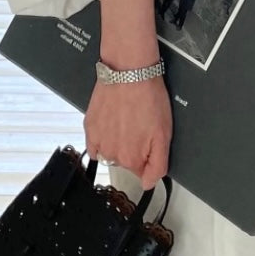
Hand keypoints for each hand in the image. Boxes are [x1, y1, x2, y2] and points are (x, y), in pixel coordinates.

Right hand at [84, 75, 171, 190]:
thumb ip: (157, 165)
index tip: (150, 140)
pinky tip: (113, 122)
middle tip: (141, 126)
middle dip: (134, 148)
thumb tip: (148, 183)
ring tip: (127, 120)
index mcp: (131, 159)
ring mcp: (98, 141)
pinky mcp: (89, 127)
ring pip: (111, 151)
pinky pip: (95, 143)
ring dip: (119, 141)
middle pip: (126, 161)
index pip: (142, 172)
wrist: (128, 72)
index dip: (149, 156)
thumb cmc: (148, 98)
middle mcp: (111, 154)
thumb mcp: (164, 135)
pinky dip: (104, 136)